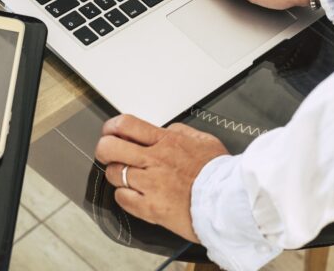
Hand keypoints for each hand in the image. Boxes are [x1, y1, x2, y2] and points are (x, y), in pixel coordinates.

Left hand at [94, 115, 229, 242]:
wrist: (230, 201)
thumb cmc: (220, 172)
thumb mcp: (203, 140)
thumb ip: (180, 132)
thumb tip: (164, 130)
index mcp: (166, 141)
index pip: (126, 125)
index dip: (111, 126)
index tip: (110, 131)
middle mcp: (154, 160)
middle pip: (110, 148)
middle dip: (104, 149)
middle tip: (108, 153)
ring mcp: (150, 185)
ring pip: (114, 174)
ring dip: (116, 174)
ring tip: (126, 177)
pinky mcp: (150, 208)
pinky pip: (122, 199)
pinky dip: (123, 196)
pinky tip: (133, 194)